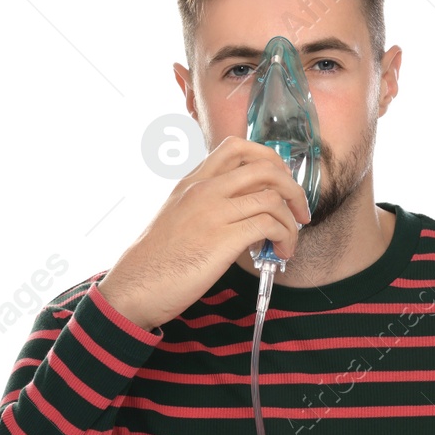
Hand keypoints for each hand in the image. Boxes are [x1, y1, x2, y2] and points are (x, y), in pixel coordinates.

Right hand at [95, 135, 312, 330]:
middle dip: (293, 188)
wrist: (134, 286)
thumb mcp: (177, 216)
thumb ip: (206, 205)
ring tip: (287, 242)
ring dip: (292, 221)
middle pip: (265, 166)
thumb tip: (246, 212)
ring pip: (273, 197)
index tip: (280, 184)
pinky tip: (279, 253)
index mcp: (192, 181)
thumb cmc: (157, 259)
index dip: (270, 161)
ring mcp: (213, 212)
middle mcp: (203, 189)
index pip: (238, 148)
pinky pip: (270, 225)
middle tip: (300, 212)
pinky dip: (284, 237)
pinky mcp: (222, 239)